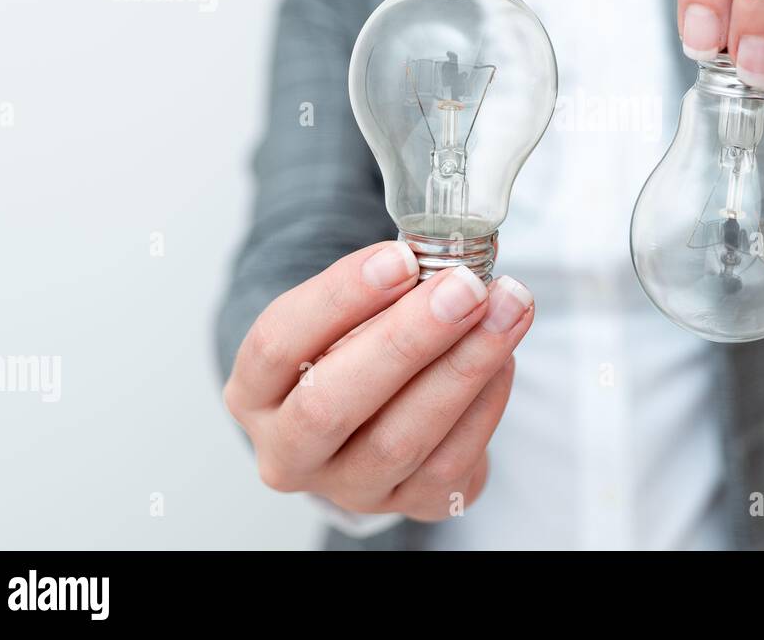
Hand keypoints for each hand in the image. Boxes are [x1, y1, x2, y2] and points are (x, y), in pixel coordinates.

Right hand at [223, 243, 533, 519]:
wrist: (383, 416)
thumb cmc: (359, 347)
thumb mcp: (347, 315)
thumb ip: (382, 289)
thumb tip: (447, 262)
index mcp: (256, 391)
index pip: (277, 344)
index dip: (340, 298)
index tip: (403, 259)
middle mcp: (289, 451)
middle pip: (331, 404)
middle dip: (407, 339)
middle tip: (465, 288)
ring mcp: (348, 487)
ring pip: (400, 439)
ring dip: (464, 366)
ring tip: (507, 308)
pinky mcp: (409, 504)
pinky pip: (451, 461)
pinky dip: (486, 401)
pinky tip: (504, 356)